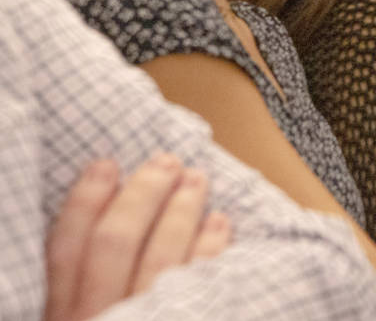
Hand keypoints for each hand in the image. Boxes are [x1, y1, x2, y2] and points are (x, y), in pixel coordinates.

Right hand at [45, 153, 230, 320]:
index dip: (85, 201)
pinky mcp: (187, 320)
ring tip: (196, 179)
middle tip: (166, 162)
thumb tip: (115, 204)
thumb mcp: (82, 311)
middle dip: (142, 194)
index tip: (106, 165)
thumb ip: (85, 277)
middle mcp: (101, 315)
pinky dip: (210, 245)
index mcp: (65, 313)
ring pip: (160, 257)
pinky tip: (218, 221)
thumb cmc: (117, 317)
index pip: (66, 249)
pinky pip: (199, 281)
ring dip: (181, 209)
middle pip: (115, 243)